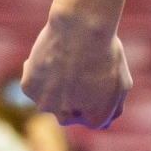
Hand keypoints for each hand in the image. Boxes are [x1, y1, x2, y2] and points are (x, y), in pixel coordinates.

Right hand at [21, 11, 131, 128]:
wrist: (81, 27)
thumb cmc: (105, 52)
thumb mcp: (121, 81)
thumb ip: (113, 108)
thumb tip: (104, 123)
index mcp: (94, 119)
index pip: (90, 118)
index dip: (92, 95)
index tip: (94, 76)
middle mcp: (67, 117)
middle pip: (67, 111)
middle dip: (72, 94)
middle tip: (77, 68)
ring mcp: (45, 104)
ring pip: (49, 97)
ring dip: (54, 85)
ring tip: (65, 59)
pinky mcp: (29, 88)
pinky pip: (33, 82)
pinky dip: (39, 72)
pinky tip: (50, 55)